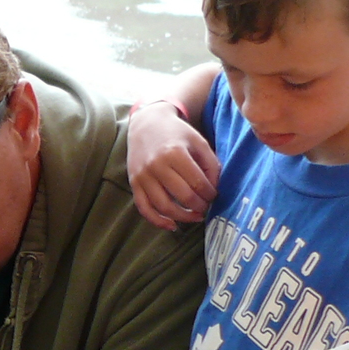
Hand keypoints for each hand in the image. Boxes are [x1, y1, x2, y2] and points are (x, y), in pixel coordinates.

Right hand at [126, 101, 221, 230]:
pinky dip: (158, 221)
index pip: (198, 183)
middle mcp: (157, 166)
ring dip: (183, 217)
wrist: (147, 124)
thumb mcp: (198, 142)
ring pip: (164, 207)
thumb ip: (210, 164)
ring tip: (194, 217)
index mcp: (175, 153)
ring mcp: (143, 176)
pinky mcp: (134, 184)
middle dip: (199, 206)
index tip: (214, 196)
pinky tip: (172, 225)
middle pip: (183, 196)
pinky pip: (144, 209)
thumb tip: (214, 190)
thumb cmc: (176, 134)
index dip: (210, 194)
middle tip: (206, 208)